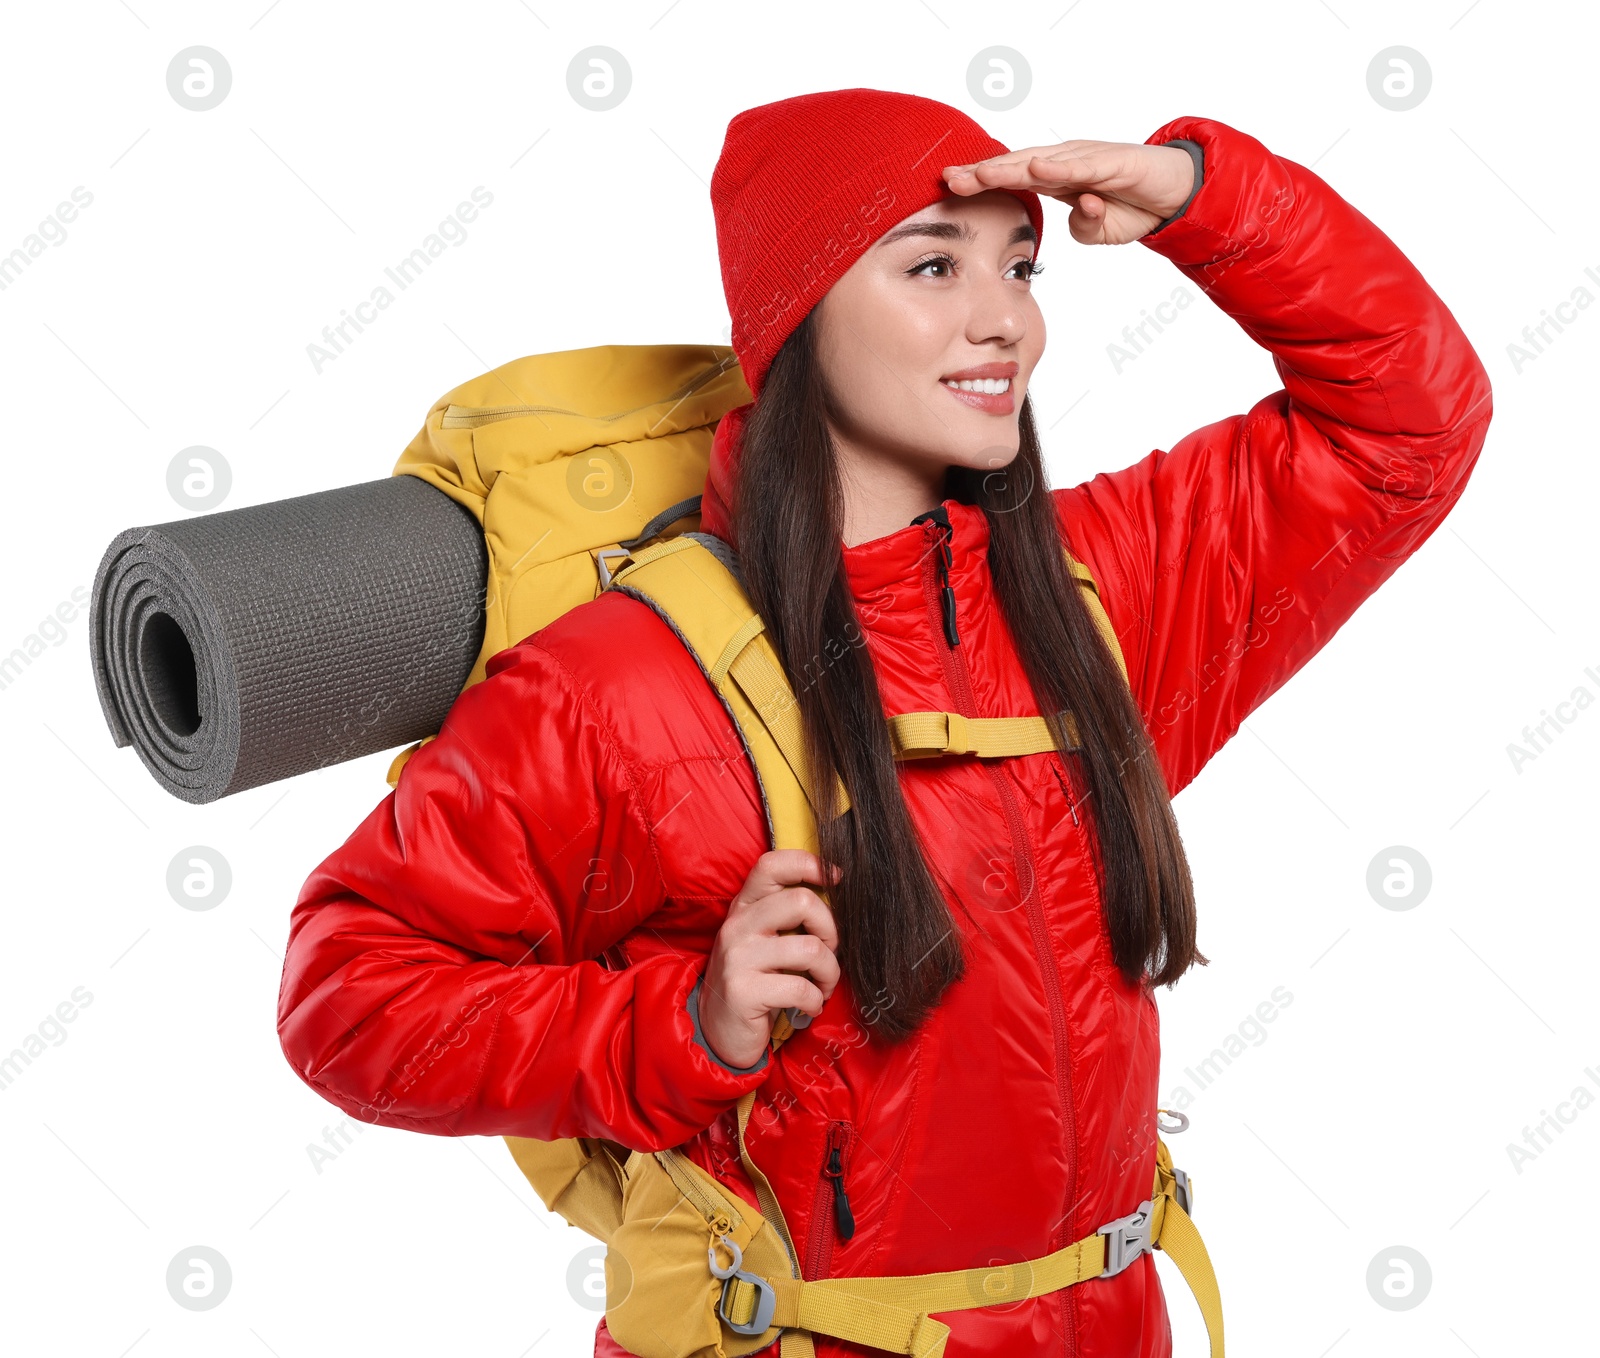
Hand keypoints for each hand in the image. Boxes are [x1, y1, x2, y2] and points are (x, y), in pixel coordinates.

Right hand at [698, 850, 841, 1069]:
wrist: (718, 1031)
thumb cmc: (754, 980)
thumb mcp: (763, 939)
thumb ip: (787, 915)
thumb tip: (837, 894)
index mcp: (745, 906)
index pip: (772, 864)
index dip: (810, 864)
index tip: (836, 880)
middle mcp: (738, 925)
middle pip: (802, 901)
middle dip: (832, 931)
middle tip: (829, 954)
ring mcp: (738, 957)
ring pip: (811, 949)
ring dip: (830, 973)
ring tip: (823, 986)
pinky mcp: (743, 991)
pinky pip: (801, 988)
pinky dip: (816, 1001)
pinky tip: (810, 1006)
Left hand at [942, 139, 1195, 245]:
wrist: (1175, 194)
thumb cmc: (1133, 205)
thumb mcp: (1097, 229)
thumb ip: (1078, 227)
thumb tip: (1070, 222)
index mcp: (1055, 177)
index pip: (1010, 177)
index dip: (980, 181)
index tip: (946, 188)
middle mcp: (1066, 162)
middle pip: (1015, 165)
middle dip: (981, 172)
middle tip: (948, 178)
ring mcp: (1087, 159)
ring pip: (1041, 161)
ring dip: (1008, 167)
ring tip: (978, 173)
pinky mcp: (1113, 162)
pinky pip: (1081, 166)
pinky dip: (1058, 167)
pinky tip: (1034, 167)